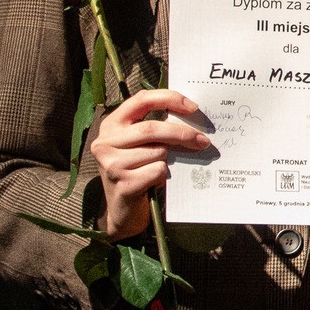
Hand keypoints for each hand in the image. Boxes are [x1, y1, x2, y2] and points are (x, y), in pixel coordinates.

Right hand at [91, 89, 207, 240]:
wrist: (124, 211)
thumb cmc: (138, 170)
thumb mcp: (142, 145)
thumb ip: (157, 128)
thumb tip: (195, 115)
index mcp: (112, 124)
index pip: (142, 99)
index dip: (170, 99)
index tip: (194, 107)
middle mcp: (105, 142)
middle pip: (152, 128)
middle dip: (183, 133)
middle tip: (204, 140)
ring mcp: (110, 164)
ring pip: (158, 151)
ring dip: (169, 160)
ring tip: (162, 168)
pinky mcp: (122, 184)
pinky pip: (157, 171)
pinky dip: (163, 176)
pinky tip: (154, 182)